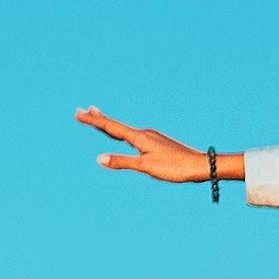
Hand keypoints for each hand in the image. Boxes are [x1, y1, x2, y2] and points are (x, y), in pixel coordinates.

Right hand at [77, 106, 237, 184]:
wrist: (200, 165)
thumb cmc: (175, 167)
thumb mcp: (147, 167)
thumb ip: (123, 162)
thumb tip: (100, 158)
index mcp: (139, 137)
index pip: (111, 127)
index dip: (94, 121)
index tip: (78, 114)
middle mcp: (144, 133)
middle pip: (116, 125)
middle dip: (98, 119)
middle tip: (82, 111)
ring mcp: (151, 137)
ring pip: (124, 129)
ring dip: (109, 123)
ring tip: (98, 116)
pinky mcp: (157, 142)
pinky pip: (133, 135)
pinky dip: (122, 132)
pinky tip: (125, 135)